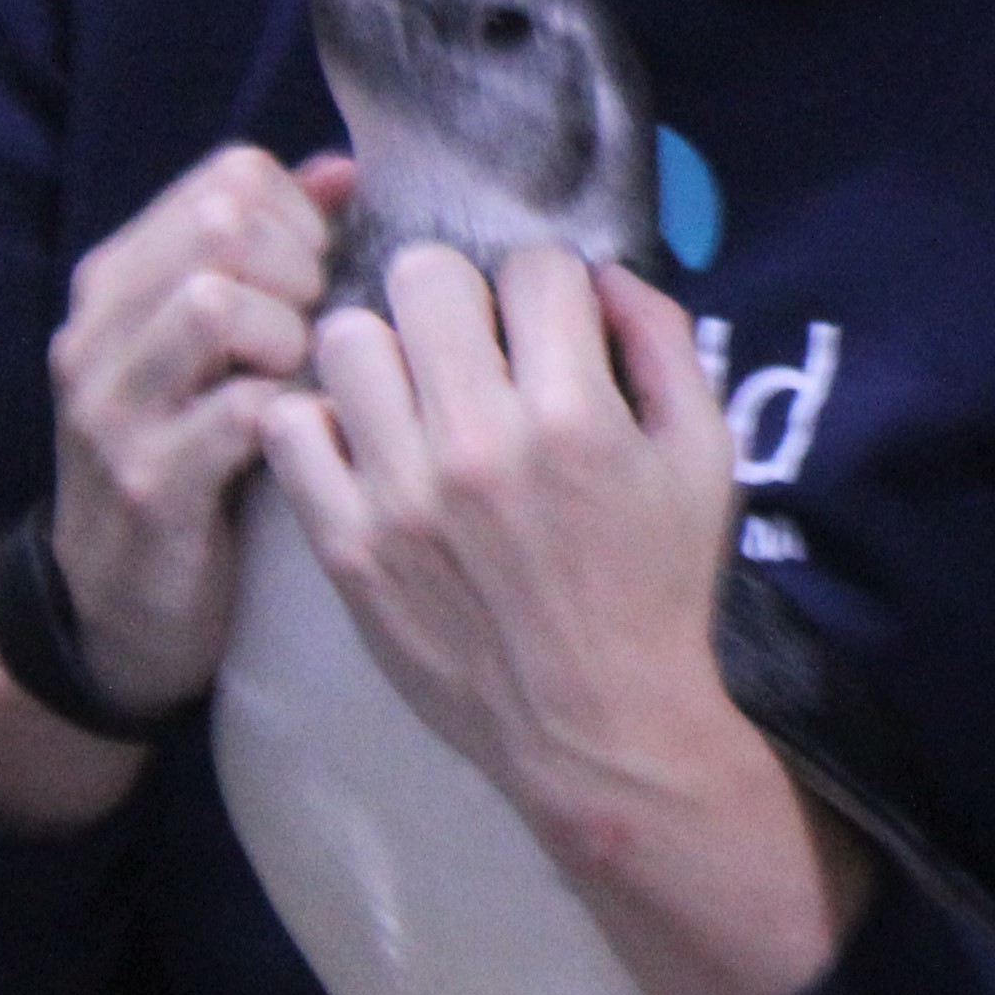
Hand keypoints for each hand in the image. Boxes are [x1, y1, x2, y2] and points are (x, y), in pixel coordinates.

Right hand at [43, 143, 353, 714]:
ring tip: (303, 382)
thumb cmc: (193, 459)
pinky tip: (306, 437)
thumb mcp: (214, 348)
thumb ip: (273, 253)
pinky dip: (294, 415)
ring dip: (290, 337)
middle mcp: (99, 332)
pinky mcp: (149, 485)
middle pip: (223, 223)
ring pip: (215, 303)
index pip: (230, 178)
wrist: (113, 607)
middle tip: (319, 332)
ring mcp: (113, 409)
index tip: (324, 281)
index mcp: (118, 281)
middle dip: (302, 269)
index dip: (304, 220)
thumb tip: (339, 170)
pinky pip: (240, 412)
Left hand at [258, 244, 739, 831]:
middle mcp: (478, 442)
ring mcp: (399, 494)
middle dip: (461, 298)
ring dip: (386, 352)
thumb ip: (664, 345)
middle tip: (476, 349)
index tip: (554, 329)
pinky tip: (366, 445)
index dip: (553, 288)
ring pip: (345, 338)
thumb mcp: (705, 459)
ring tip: (415, 395)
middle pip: (424, 277)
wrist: (596, 726)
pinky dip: (322, 422)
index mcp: (575, 415)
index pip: (536, 267)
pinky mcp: (344, 544)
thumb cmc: (658, 587)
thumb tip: (599, 273)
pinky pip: (289, 428)